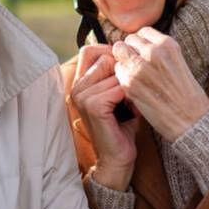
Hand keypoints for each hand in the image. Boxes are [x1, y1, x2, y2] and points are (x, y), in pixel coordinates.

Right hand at [69, 44, 137, 190]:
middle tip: (131, 91)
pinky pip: (116, 88)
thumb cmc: (122, 127)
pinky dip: (128, 96)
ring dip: (128, 85)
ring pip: (113, 73)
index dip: (111, 53)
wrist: (118, 159)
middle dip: (122, 70)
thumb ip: (117, 74)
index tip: (125, 68)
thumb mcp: (118, 95)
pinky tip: (131, 109)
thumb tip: (129, 51)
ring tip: (132, 102)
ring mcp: (82, 97)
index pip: (90, 50)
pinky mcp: (92, 106)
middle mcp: (76, 88)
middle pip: (103, 58)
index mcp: (80, 83)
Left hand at [112, 27, 208, 139]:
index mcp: (168, 45)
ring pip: (119, 52)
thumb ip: (159, 52)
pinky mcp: (130, 84)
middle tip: (135, 66)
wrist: (190, 121)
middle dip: (129, 51)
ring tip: (134, 76)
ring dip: (123, 62)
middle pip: (128, 40)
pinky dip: (121, 77)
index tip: (143, 55)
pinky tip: (133, 87)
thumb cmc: (186, 95)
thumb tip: (139, 46)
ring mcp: (140, 68)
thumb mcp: (178, 63)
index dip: (140, 44)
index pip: (143, 32)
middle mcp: (153, 53)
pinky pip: (117, 71)